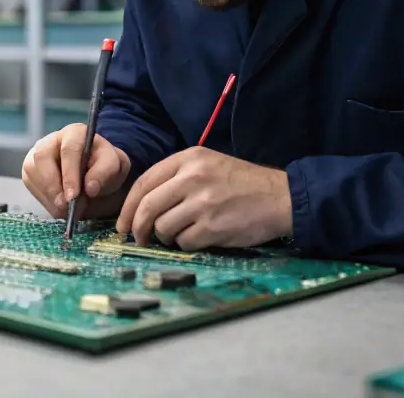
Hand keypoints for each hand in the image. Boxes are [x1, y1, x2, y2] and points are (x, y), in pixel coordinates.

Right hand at [22, 123, 130, 219]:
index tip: (73, 196)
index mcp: (75, 133)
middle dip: (53, 186)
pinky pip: (30, 185)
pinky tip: (58, 206)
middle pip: (42, 157)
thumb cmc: (105, 170)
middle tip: (65, 207)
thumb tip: (90, 187)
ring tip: (65, 209)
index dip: (69, 173)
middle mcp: (52, 140)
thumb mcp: (115, 168)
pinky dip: (44, 200)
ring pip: (31, 172)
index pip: (69, 149)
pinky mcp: (30, 171)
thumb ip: (105, 173)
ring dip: (48, 195)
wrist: (95, 181)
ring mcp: (37, 155)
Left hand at [115, 147, 291, 250]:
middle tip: (138, 239)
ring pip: (162, 227)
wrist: (280, 197)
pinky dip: (186, 244)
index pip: (144, 182)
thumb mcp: (208, 165)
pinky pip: (184, 241)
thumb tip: (142, 205)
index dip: (128, 207)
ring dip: (165, 237)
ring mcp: (203, 202)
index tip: (123, 223)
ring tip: (180, 234)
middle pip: (147, 207)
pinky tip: (200, 237)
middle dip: (137, 228)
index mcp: (188, 159)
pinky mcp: (213, 226)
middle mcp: (192, 177)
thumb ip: (176, 178)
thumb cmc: (242, 183)